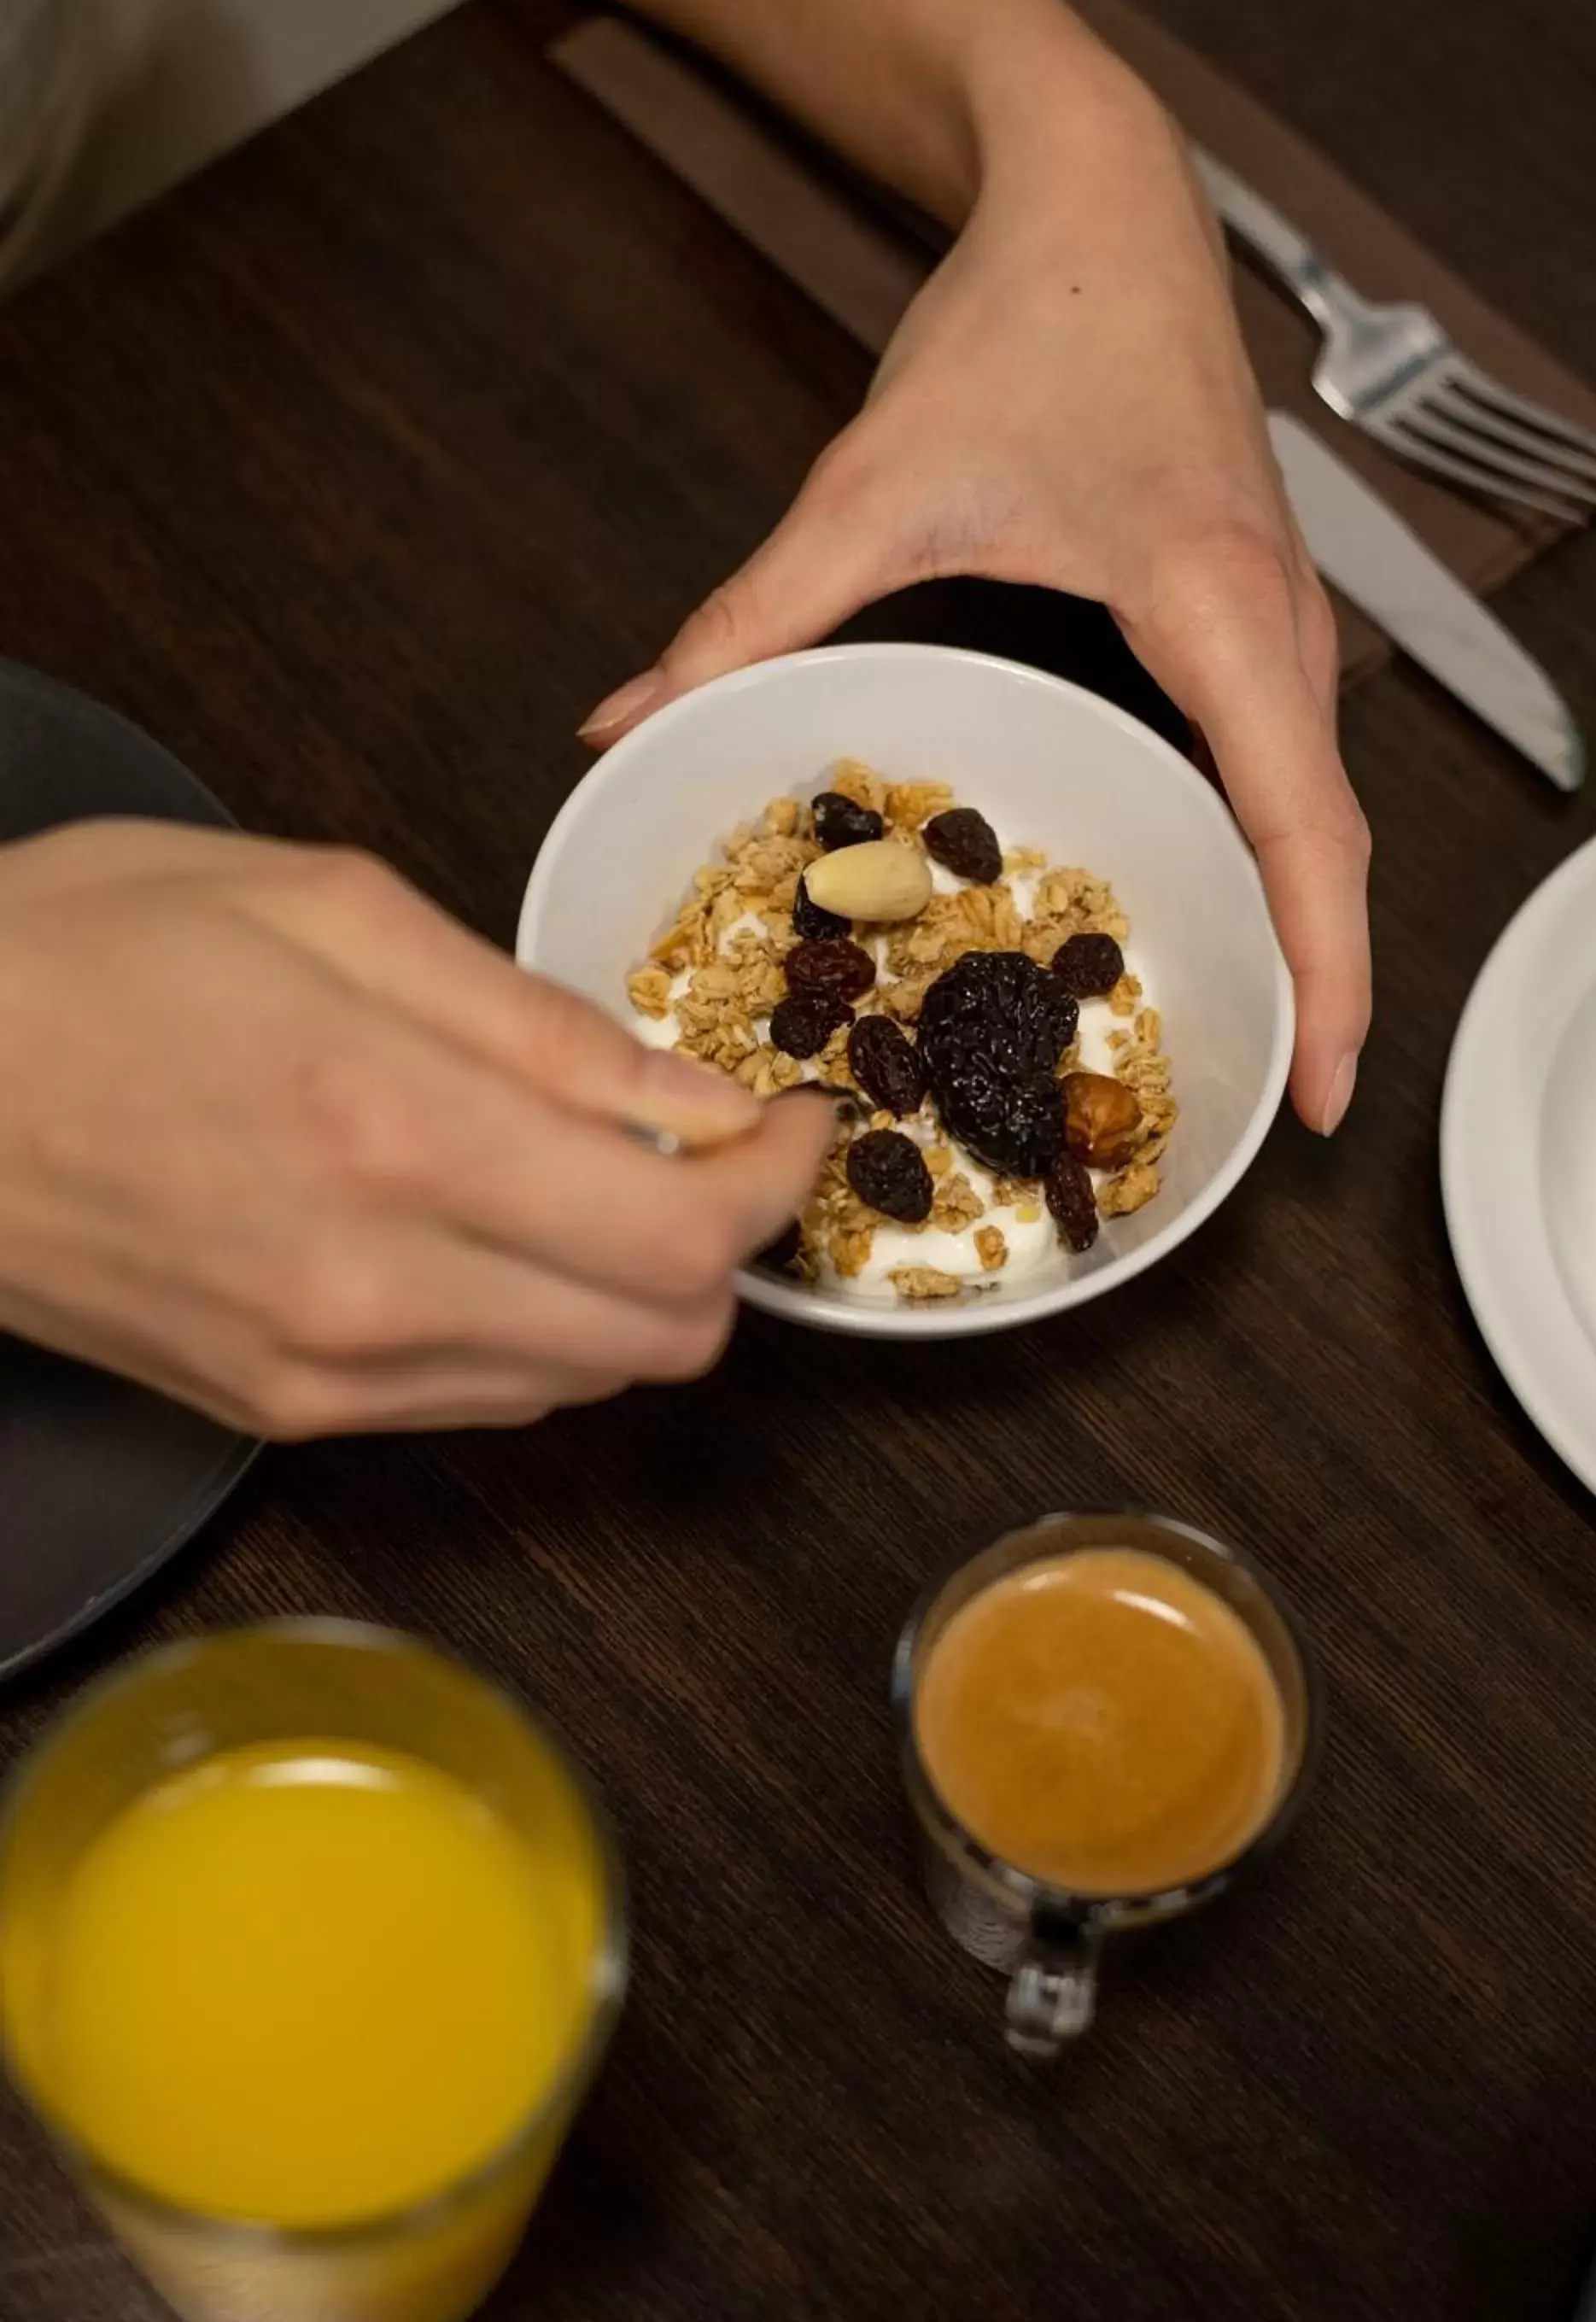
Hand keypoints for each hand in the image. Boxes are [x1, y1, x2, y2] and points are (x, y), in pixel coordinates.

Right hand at [0, 822, 828, 1435]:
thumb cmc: (77, 955)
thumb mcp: (323, 908)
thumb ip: (535, 1018)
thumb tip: (693, 1094)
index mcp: (398, 1131)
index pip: (685, 1232)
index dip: (779, 1184)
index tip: (792, 1120)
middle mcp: (376, 1287)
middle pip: (666, 1339)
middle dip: (725, 1245)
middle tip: (709, 1147)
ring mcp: (325, 1372)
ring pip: (585, 1383)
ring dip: (634, 1291)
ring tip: (597, 1179)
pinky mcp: (281, 1412)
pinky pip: (485, 1400)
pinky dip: (540, 1329)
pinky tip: (497, 1234)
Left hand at [582, 70, 1368, 1133]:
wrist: (1099, 194)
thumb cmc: (1024, 319)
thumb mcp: (874, 483)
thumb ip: (754, 613)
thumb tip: (629, 720)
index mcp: (1214, 605)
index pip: (1301, 824)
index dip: (1327, 968)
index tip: (1324, 1089)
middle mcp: (1276, 623)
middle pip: (1325, 839)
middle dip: (1317, 978)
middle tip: (1269, 1104)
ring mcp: (1281, 616)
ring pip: (1315, 804)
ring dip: (1297, 919)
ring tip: (1249, 1037)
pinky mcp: (1254, 610)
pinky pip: (1283, 760)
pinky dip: (1268, 847)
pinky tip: (1206, 900)